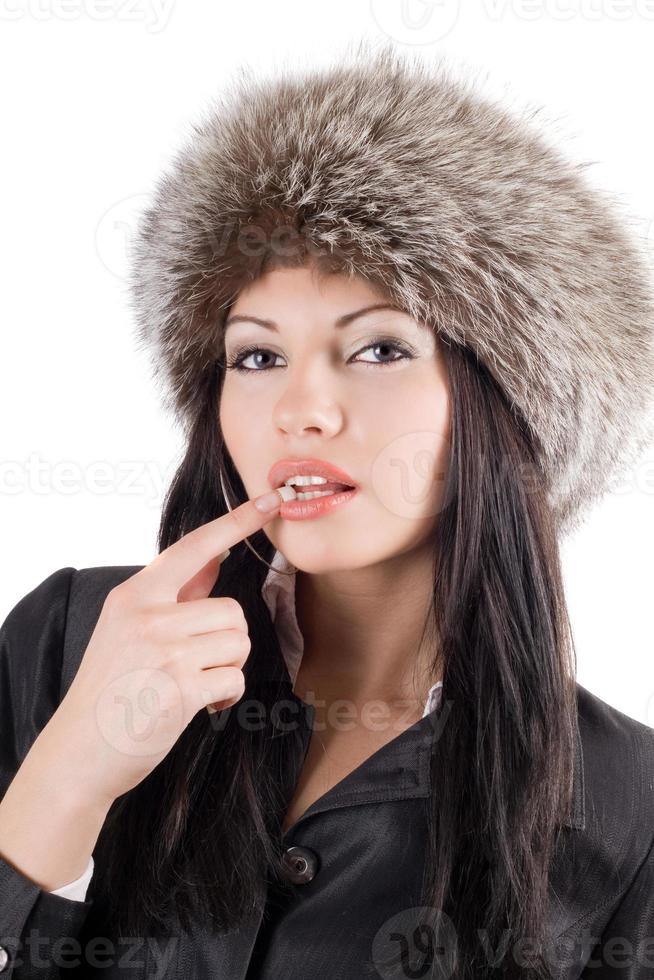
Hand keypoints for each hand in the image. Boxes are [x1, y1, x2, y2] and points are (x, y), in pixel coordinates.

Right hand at [45, 488, 284, 808]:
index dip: (236, 523)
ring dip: (227, 668)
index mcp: (134, 595)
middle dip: (227, 642)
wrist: (80, 751)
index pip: (193, 547)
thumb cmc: (110, 689)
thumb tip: (215, 559)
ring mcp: (163, 650)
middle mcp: (147, 615)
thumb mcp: (128, 629)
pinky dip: (226, 696)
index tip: (268, 501)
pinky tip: (198, 705)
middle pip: (232, 610)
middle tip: (197, 665)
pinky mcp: (180, 687)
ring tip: (192, 684)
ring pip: (238, 642)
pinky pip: (235, 678)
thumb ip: (174, 595)